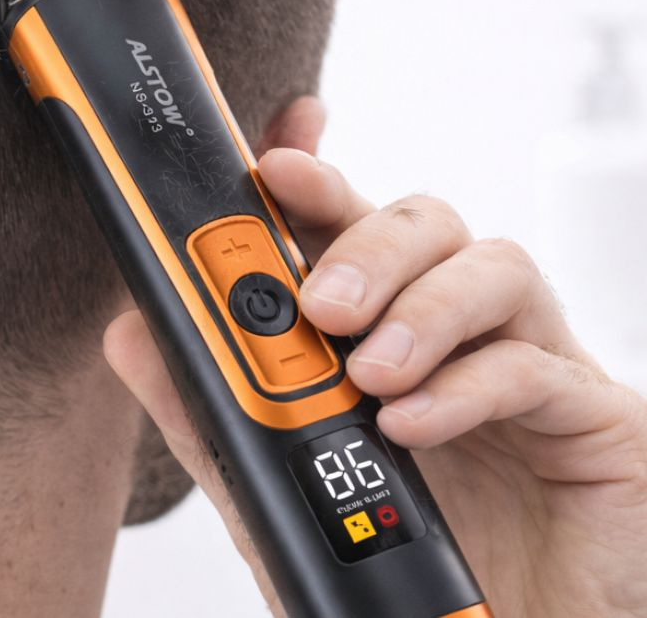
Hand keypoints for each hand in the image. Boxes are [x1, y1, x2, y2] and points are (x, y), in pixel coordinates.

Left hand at [103, 97, 646, 617]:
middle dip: (363, 244)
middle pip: (423, 222)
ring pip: (492, 265)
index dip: (315, 179)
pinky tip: (414, 426)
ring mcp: (528, 365)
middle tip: (318, 303)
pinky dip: (468, 386)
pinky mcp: (592, 417)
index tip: (276, 161)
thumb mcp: (272, 483)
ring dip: (420, 309)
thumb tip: (130, 334)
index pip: (348, 225)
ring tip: (369, 377)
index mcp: (379, 329)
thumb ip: (206, 408)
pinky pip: (538, 365)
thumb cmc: (385, 560)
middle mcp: (454, 332)